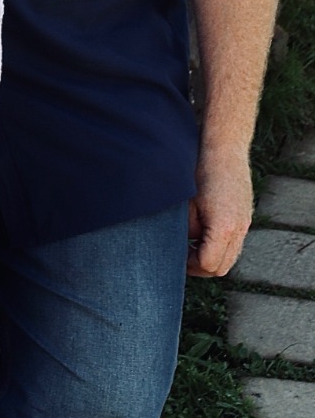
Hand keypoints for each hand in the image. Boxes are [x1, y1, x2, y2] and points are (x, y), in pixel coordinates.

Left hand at [188, 149, 253, 276]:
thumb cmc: (199, 172)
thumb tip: (184, 245)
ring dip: (209, 258)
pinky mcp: (244, 219)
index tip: (174, 256)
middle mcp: (238, 229)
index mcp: (223, 227)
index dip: (189, 264)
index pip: (208, 264)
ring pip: (230, 258)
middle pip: (222, 267)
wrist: (223, 150)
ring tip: (189, 247)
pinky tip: (200, 235)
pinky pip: (234, 244)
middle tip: (180, 258)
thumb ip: (187, 229)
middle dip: (199, 267)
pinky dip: (218, 247)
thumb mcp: (186, 204)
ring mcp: (244, 225)